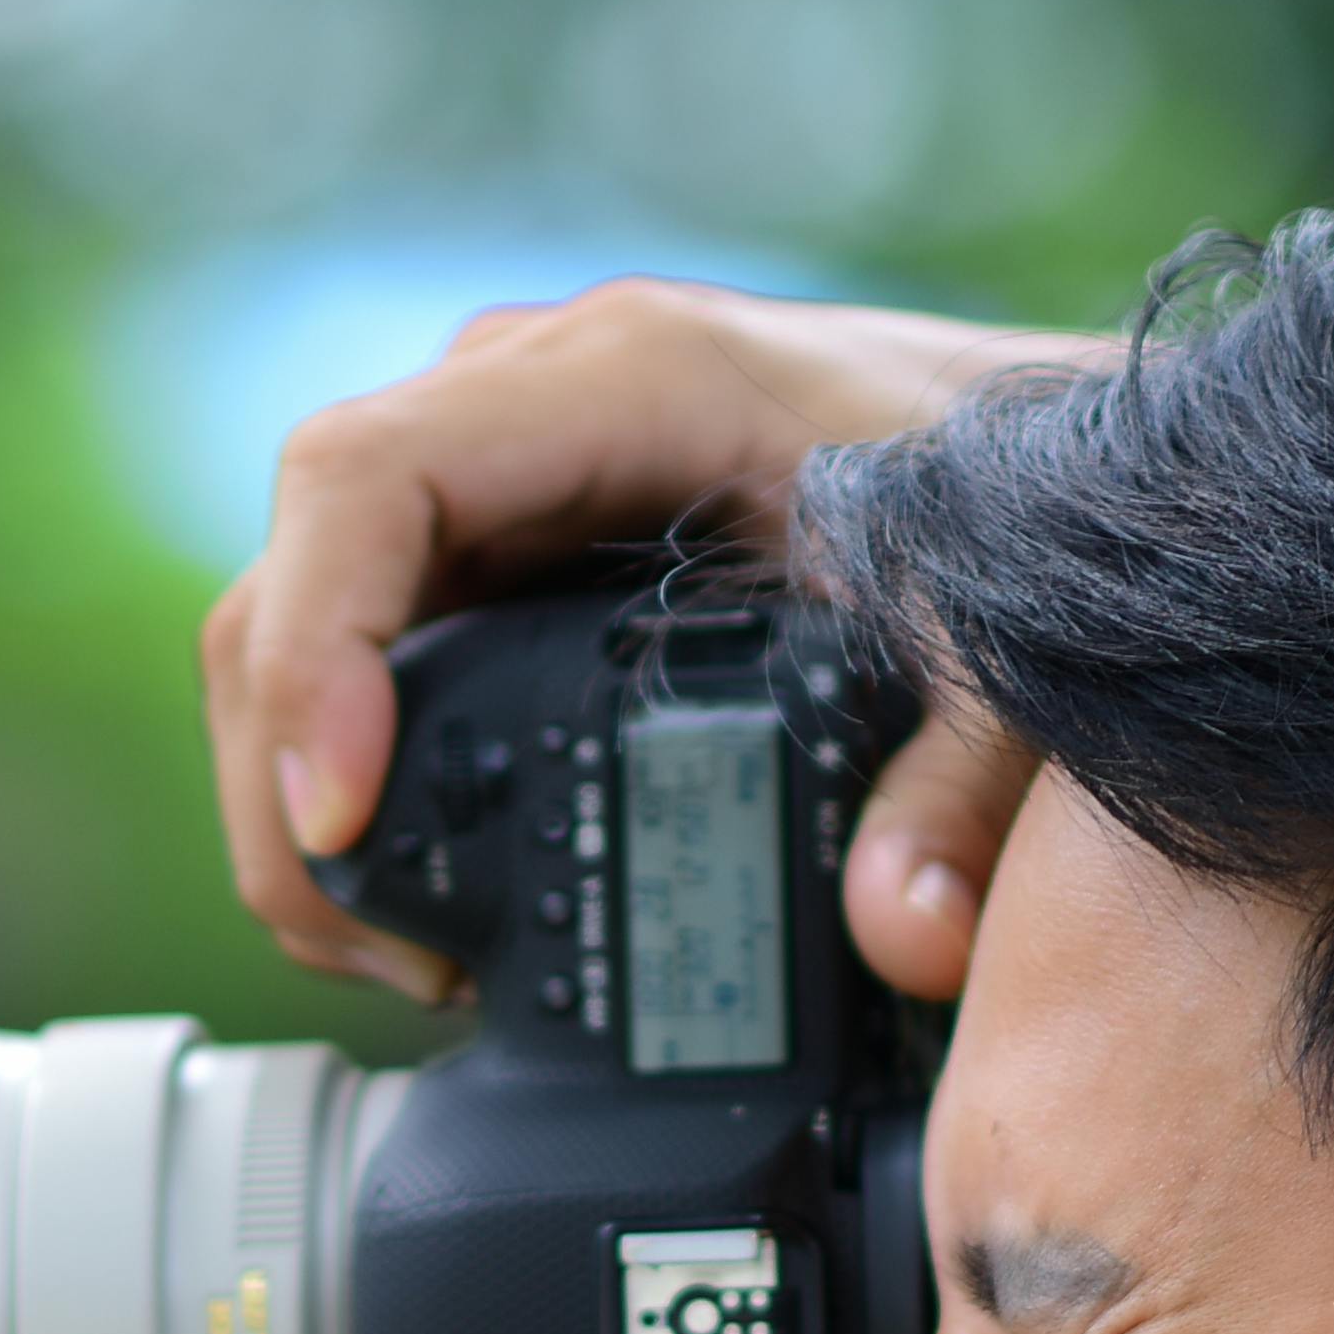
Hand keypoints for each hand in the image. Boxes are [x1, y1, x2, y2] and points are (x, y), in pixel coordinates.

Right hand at [197, 274, 1109, 1008]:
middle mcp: (529, 404)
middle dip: (285, 775)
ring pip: (304, 617)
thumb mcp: (1002, 644)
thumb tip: (903, 934)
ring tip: (409, 954)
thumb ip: (966, 788)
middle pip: (293, 571)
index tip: (341, 814)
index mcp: (625, 378)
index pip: (365, 478)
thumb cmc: (1014, 499)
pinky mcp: (511, 546)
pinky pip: (375, 646)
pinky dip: (364, 776)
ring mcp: (505, 474)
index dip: (311, 646)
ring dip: (304, 793)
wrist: (1049, 450)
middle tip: (375, 948)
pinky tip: (430, 896)